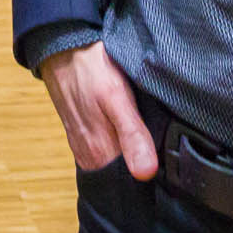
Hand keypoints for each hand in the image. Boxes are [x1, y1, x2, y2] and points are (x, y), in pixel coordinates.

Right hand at [38, 42, 158, 178]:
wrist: (62, 48)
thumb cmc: (91, 68)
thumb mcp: (116, 96)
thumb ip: (132, 135)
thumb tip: (146, 174)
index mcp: (99, 153)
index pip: (131, 184)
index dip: (153, 179)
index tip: (171, 167)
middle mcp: (90, 157)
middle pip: (124, 175)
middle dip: (145, 168)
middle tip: (167, 150)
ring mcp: (85, 147)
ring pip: (117, 164)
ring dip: (134, 157)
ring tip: (153, 140)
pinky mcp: (83, 136)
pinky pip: (108, 152)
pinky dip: (122, 148)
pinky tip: (133, 133)